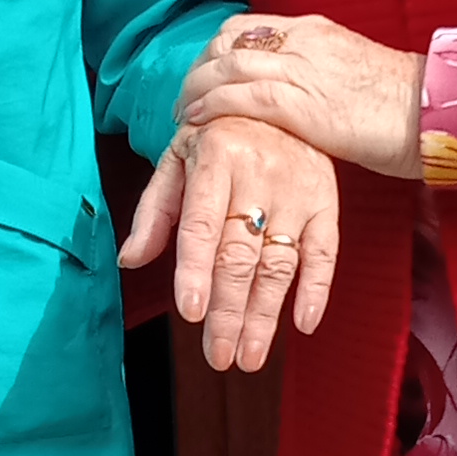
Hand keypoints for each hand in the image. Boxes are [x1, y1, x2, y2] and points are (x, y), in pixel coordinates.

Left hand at [119, 110, 339, 371]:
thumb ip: (154, 212)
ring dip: (265, 315)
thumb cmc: (217, 137)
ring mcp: (297, 191)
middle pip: (240, 255)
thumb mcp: (176, 160)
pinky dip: (317, 289)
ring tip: (249, 356)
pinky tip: (303, 324)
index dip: (196, 270)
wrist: (276, 99)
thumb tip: (130, 260)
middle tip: (219, 356)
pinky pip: (325, 251)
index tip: (192, 312)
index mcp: (216, 160)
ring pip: (279, 263)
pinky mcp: (326, 202)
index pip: (203, 225)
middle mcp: (260, 175)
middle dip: (229, 312)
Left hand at [176, 9, 425, 179]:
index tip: (203, 75)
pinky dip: (212, 105)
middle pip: (228, 42)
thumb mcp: (354, 75)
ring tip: (182, 113)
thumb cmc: (404, 106)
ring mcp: (302, 69)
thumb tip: (296, 95)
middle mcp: (304, 41)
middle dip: (198, 69)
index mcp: (316, 31)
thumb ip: (319, 76)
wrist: (435, 112)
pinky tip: (197, 120)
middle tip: (185, 98)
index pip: (248, 27)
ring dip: (195, 89)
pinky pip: (242, 96)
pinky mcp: (302, 103)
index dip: (215, 50)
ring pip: (227, 66)